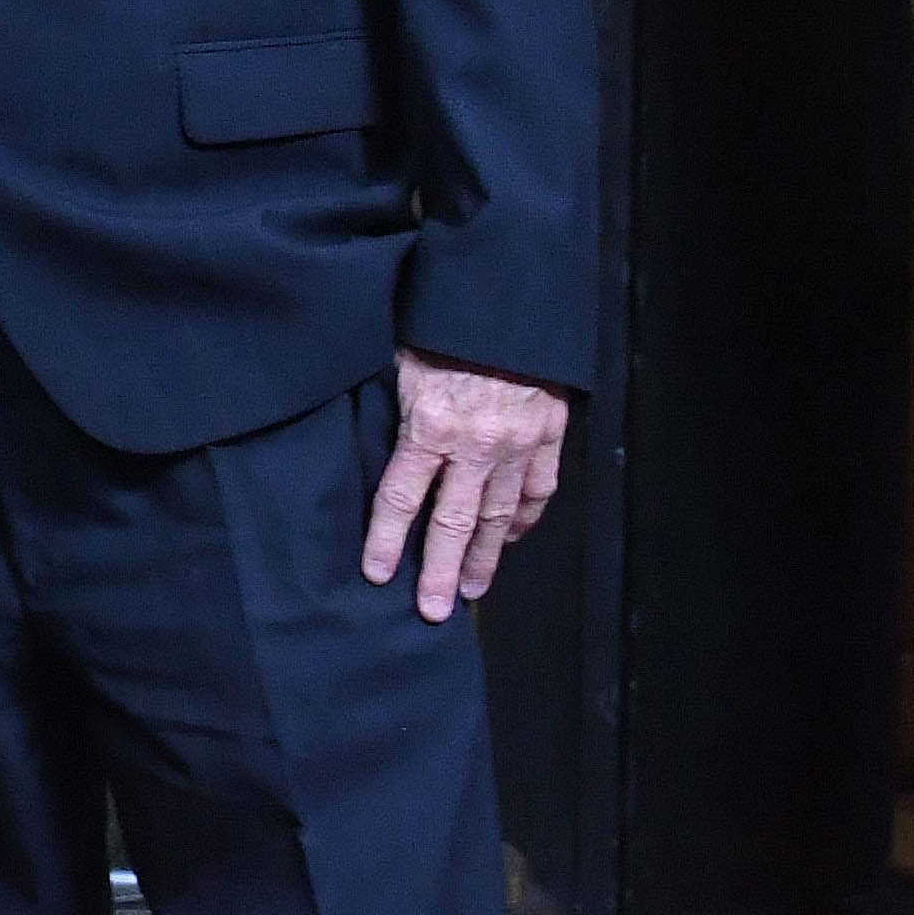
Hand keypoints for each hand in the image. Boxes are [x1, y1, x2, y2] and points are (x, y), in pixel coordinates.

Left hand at [365, 347, 567, 619]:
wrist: (510, 303)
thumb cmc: (442, 327)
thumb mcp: (396, 363)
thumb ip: (387, 410)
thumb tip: (364, 444)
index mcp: (431, 426)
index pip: (402, 498)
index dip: (388, 540)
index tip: (378, 575)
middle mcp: (477, 444)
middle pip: (453, 522)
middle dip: (439, 571)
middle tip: (431, 611)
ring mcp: (519, 444)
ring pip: (499, 515)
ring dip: (484, 557)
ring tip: (469, 590)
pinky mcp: (550, 435)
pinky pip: (538, 489)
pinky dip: (524, 519)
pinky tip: (510, 540)